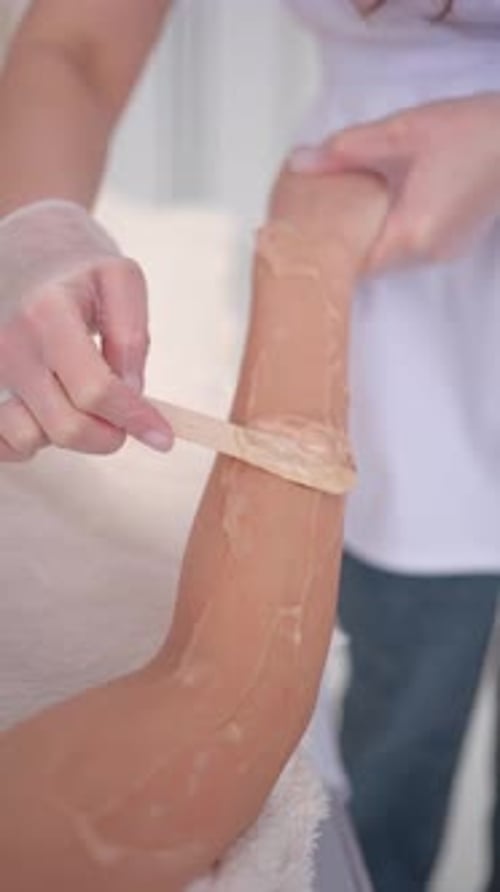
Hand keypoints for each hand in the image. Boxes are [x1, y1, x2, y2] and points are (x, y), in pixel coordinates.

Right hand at [0, 201, 171, 460]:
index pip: (95, 390)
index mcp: (47, 313)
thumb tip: (132, 394)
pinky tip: (46, 417)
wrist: (20, 242)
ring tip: (77, 403)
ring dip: (64, 436)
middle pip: (65, 426)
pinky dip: (24, 442)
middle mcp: (7, 343)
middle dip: (107, 436)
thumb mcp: (121, 279)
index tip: (162, 436)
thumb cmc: (74, 262)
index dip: (134, 419)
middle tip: (122, 421)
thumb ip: (132, 338)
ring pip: (26, 439)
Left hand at [289, 92, 499, 272]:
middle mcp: (427, 254)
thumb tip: (299, 163)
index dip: (325, 253)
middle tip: (314, 218)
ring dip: (369, 236)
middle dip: (344, 242)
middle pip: (370, 262)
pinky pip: (411, 248)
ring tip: (345, 210)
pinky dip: (393, 232)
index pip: (352, 265)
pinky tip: (384, 206)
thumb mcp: (401, 132)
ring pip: (390, 256)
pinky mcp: (453, 244)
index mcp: (411, 234)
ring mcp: (443, 252)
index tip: (301, 237)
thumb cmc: (470, 132)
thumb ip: (346, 151)